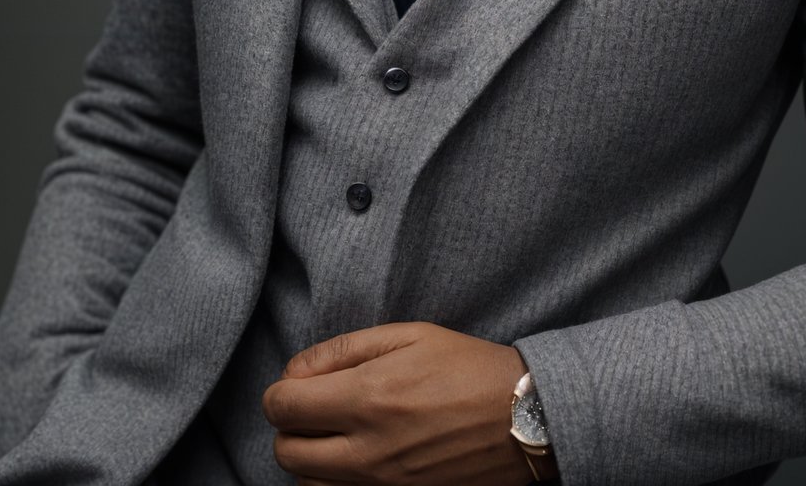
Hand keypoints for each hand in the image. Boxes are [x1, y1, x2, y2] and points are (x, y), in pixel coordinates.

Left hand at [262, 320, 541, 483]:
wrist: (524, 418)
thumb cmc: (468, 367)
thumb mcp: (410, 335)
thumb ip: (346, 349)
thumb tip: (296, 370)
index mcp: (369, 397)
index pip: (282, 406)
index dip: (281, 390)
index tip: (301, 383)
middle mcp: (369, 450)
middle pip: (285, 452)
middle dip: (291, 426)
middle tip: (317, 408)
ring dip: (310, 460)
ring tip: (338, 435)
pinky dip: (335, 485)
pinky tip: (356, 460)